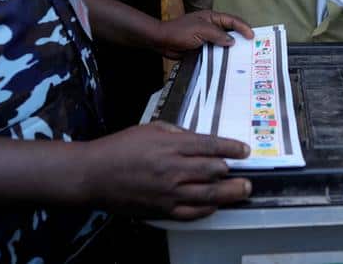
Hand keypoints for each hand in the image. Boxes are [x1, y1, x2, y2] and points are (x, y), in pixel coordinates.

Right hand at [81, 121, 250, 219]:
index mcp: (170, 146)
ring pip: (207, 195)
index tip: (245, 150)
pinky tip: (216, 205)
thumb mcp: (149, 129)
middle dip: (234, 172)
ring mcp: (168, 192)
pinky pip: (191, 213)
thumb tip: (197, 138)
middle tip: (248, 174)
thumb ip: (176, 132)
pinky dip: (207, 209)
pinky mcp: (162, 209)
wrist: (93, 175)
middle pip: (213, 171)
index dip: (231, 148)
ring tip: (244, 191)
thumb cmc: (119, 148)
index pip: (210, 146)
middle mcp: (173, 169)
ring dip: (229, 193)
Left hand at [153, 10, 254, 58]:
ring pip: (224, 43)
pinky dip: (222, 56)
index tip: (252, 36)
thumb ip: (218, 34)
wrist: (163, 41)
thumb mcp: (201, 30)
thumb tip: (232, 41)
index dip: (243, 27)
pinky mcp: (203, 48)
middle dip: (241, 38)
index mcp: (212, 18)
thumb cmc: (180, 31)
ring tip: (243, 57)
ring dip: (232, 49)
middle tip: (252, 47)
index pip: (232, 21)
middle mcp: (211, 27)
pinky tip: (228, 63)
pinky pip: (216, 52)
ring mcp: (207, 38)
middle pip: (230, 31)